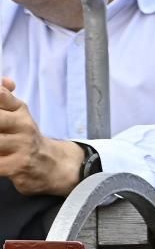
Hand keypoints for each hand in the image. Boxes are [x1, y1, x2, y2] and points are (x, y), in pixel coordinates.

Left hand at [0, 78, 82, 195]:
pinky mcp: (17, 167)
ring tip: (0, 143)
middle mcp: (24, 127)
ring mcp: (22, 147)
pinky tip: (0, 157)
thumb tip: (6, 81)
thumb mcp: (20, 113)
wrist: (55, 165)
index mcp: (19, 111)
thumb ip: (6, 97)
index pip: (0, 96)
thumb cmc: (27, 137)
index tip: (0, 113)